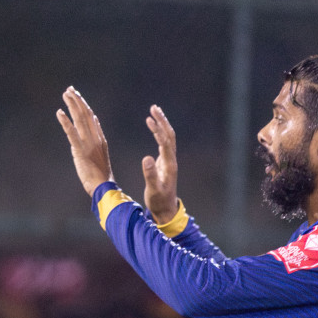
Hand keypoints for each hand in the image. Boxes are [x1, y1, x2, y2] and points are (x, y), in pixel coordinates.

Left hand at [56, 87, 112, 195]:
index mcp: (100, 138)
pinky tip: (59, 112)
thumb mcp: (101, 154)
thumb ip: (97, 139)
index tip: (77, 95)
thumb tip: (94, 124)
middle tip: (69, 89)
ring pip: (79, 119)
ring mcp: (88, 143)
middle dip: (77, 100)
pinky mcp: (80, 151)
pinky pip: (71, 133)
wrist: (103, 186)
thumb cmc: (101, 175)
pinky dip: (65, 122)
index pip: (91, 117)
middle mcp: (95, 137)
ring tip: (66, 94)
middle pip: (85, 114)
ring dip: (72, 105)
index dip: (84, 105)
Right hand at [142, 104, 179, 223]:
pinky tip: (153, 126)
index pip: (165, 143)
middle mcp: (171, 160)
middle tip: (154, 107)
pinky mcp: (165, 162)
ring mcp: (169, 160)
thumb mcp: (153, 189)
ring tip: (153, 111)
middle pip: (169, 135)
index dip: (158, 130)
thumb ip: (150, 174)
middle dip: (162, 121)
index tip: (149, 119)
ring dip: (162, 124)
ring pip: (168, 137)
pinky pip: (164, 142)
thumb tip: (146, 158)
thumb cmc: (159, 201)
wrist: (166, 209)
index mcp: (169, 165)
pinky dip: (159, 132)